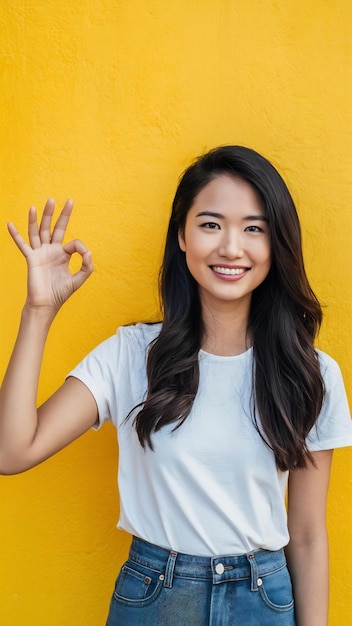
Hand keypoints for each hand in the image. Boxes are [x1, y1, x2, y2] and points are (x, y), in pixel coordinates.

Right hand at [7, 199, 93, 313]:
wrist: (46, 304)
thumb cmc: (60, 293)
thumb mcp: (79, 279)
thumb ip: (87, 266)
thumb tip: (88, 252)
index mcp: (63, 255)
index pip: (73, 242)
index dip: (80, 247)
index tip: (83, 255)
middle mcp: (51, 251)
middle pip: (53, 228)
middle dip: (56, 214)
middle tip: (57, 199)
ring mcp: (40, 253)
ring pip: (38, 231)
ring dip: (38, 218)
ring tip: (39, 205)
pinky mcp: (31, 258)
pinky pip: (22, 244)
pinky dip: (15, 234)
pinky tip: (10, 224)